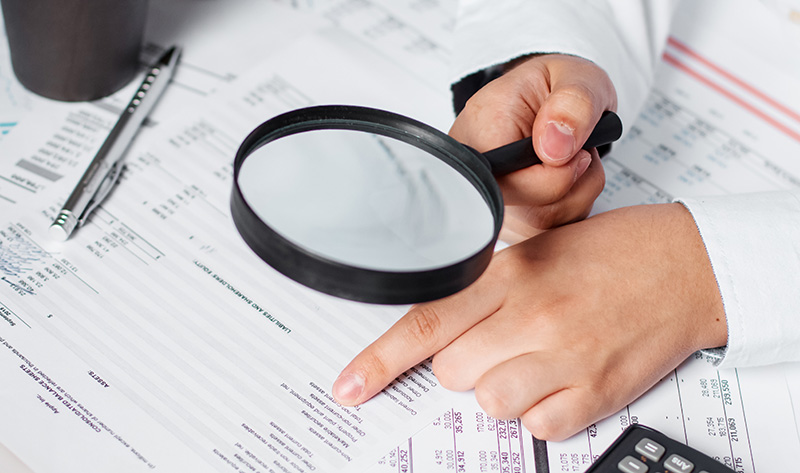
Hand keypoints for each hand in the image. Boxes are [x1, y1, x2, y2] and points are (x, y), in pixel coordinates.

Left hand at [332, 204, 726, 440]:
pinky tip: (561, 380)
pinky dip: (542, 410)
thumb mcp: (536, 251)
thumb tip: (440, 335)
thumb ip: (485, 291)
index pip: (426, 322)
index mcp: (509, 274)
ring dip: (503, 387)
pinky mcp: (596, 391)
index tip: (351, 386)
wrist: (684, 265)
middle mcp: (531, 315)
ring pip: (490, 403)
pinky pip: (538, 426)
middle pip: (451, 372)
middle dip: (465, 363)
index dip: (380, 360)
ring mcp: (565, 356)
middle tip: (499, 341)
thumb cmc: (609, 254)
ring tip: (535, 359)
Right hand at [450, 54, 616, 241]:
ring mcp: (494, 203)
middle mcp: (478, 175)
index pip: (512, 183)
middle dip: (574, 183)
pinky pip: (554, 232)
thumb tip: (555, 147)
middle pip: (532, 212)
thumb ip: (572, 103)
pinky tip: (568, 179)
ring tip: (573, 158)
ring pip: (548, 226)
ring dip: (579, 193)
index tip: (576, 147)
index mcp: (479, 132)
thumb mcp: (576, 76)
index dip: (556, 173)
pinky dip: (575, 206)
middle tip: (579, 148)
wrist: (551, 101)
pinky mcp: (512, 223)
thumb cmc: (556, 88)